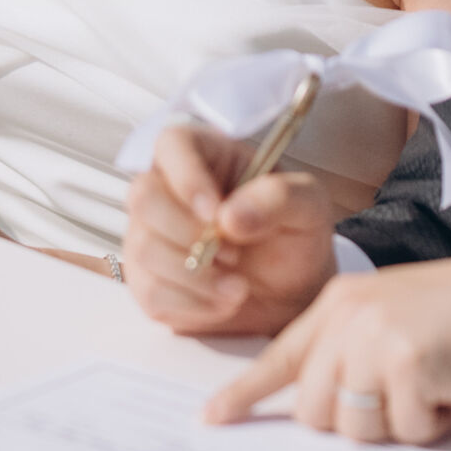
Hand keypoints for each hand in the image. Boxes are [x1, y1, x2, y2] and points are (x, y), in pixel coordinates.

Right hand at [122, 125, 347, 335]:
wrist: (291, 293)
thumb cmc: (294, 236)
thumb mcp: (307, 206)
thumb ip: (278, 197)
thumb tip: (230, 216)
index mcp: (203, 154)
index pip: (171, 144)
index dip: (186, 177)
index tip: (215, 213)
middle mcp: (167, 189)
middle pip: (144, 197)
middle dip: (188, 234)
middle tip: (234, 256)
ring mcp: (150, 235)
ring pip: (143, 248)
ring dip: (196, 276)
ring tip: (239, 287)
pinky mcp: (148, 281)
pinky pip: (150, 293)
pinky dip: (192, 305)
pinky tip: (224, 303)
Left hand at [202, 251, 450, 440]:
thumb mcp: (396, 320)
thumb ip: (353, 353)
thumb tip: (322, 414)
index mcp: (340, 301)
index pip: (280, 356)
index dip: (245, 394)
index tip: (212, 419)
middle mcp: (348, 315)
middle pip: (314, 412)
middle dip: (357, 422)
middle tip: (406, 395)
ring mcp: (374, 336)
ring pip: (354, 428)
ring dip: (398, 424)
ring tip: (434, 384)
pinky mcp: (406, 362)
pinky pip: (404, 431)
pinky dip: (434, 424)